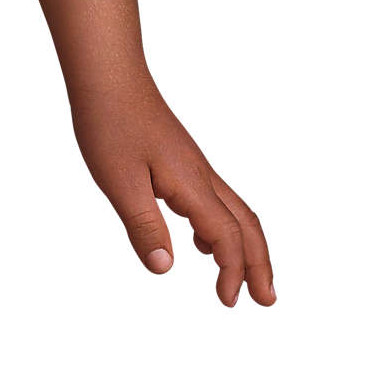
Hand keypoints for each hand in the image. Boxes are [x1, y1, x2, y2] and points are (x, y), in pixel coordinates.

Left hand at [71, 74, 275, 306]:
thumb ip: (143, 225)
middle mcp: (201, 175)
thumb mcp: (119, 181)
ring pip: (235, 211)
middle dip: (260, 264)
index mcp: (191, 184)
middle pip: (247, 224)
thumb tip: (165, 268)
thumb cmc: (109, 123)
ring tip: (243, 279)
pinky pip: (214, 200)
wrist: (108, 74)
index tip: (228, 302)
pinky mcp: (182, 160)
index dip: (232, 272)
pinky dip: (221, 227)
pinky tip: (201, 241)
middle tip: (267, 301)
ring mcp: (194, 166)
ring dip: (245, 247)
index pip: (226, 236)